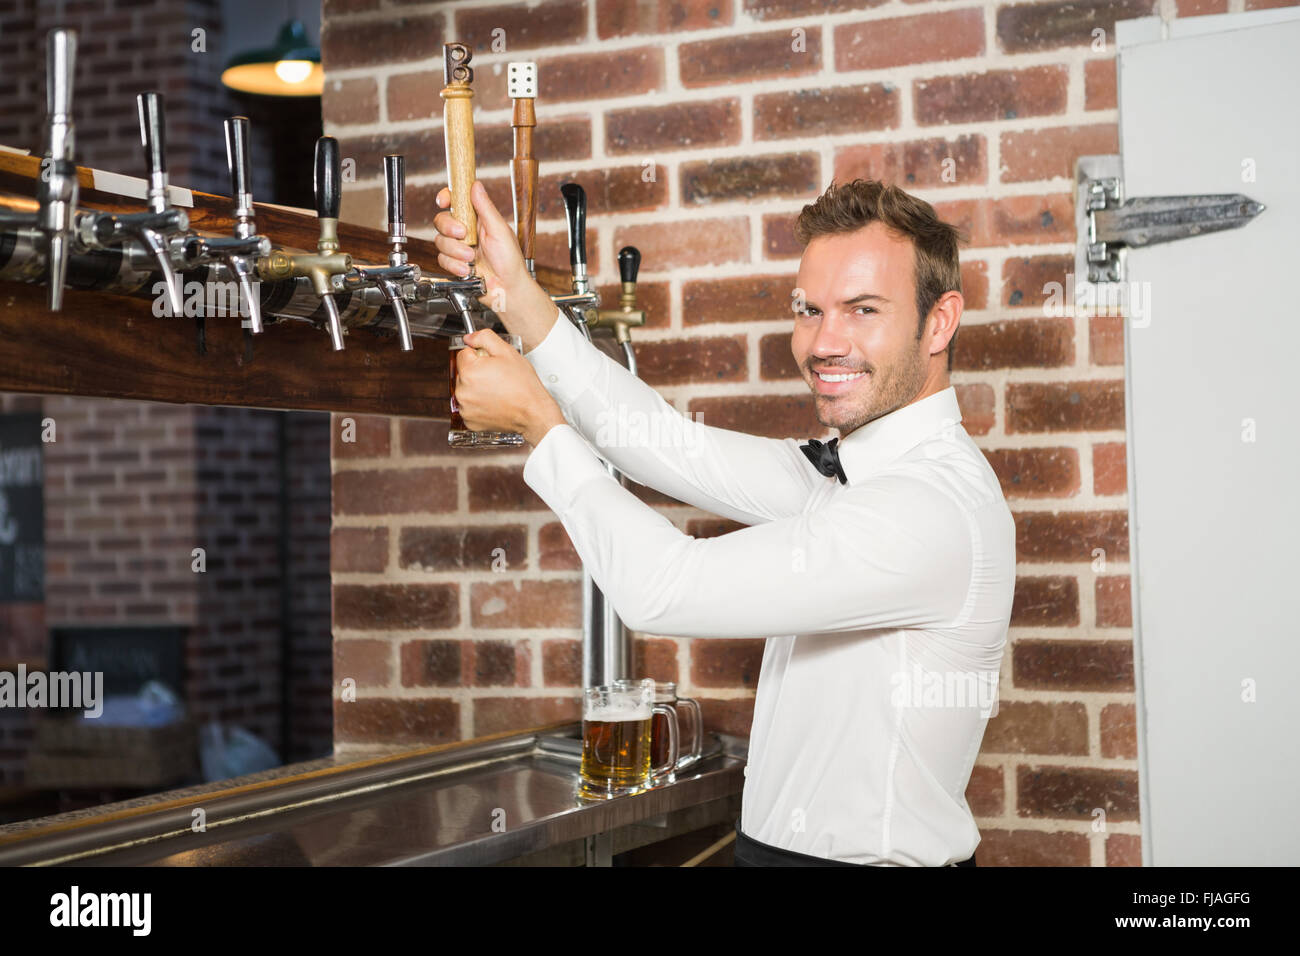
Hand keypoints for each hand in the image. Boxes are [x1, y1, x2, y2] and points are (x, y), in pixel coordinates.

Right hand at [433, 180, 530, 309]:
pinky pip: (442, 259)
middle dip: (450, 229)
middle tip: (464, 236)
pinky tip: (467, 269)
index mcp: (478, 219)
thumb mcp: (500, 230)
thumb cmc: (511, 262)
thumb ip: (486, 208)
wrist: (507, 289)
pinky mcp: (454, 263)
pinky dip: (454, 265)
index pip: (456, 201)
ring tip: (472, 258)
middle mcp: (466, 231)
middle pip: (442, 220)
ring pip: (440, 241)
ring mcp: (459, 247)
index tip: (444, 201)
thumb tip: (476, 185)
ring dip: (456, 251)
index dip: (446, 197)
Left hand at [454, 328, 565, 445]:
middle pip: (463, 373)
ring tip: (497, 391)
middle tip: (498, 378)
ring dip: (477, 389)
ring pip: (466, 390)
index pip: (463, 354)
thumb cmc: (523, 385)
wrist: (533, 413)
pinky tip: (494, 403)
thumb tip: (469, 338)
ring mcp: (465, 408)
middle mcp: (462, 391)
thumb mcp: (507, 352)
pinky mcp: (470, 421)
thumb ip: (484, 338)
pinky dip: (479, 405)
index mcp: (469, 371)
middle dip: (477, 373)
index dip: (479, 356)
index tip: (492, 364)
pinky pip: (469, 407)